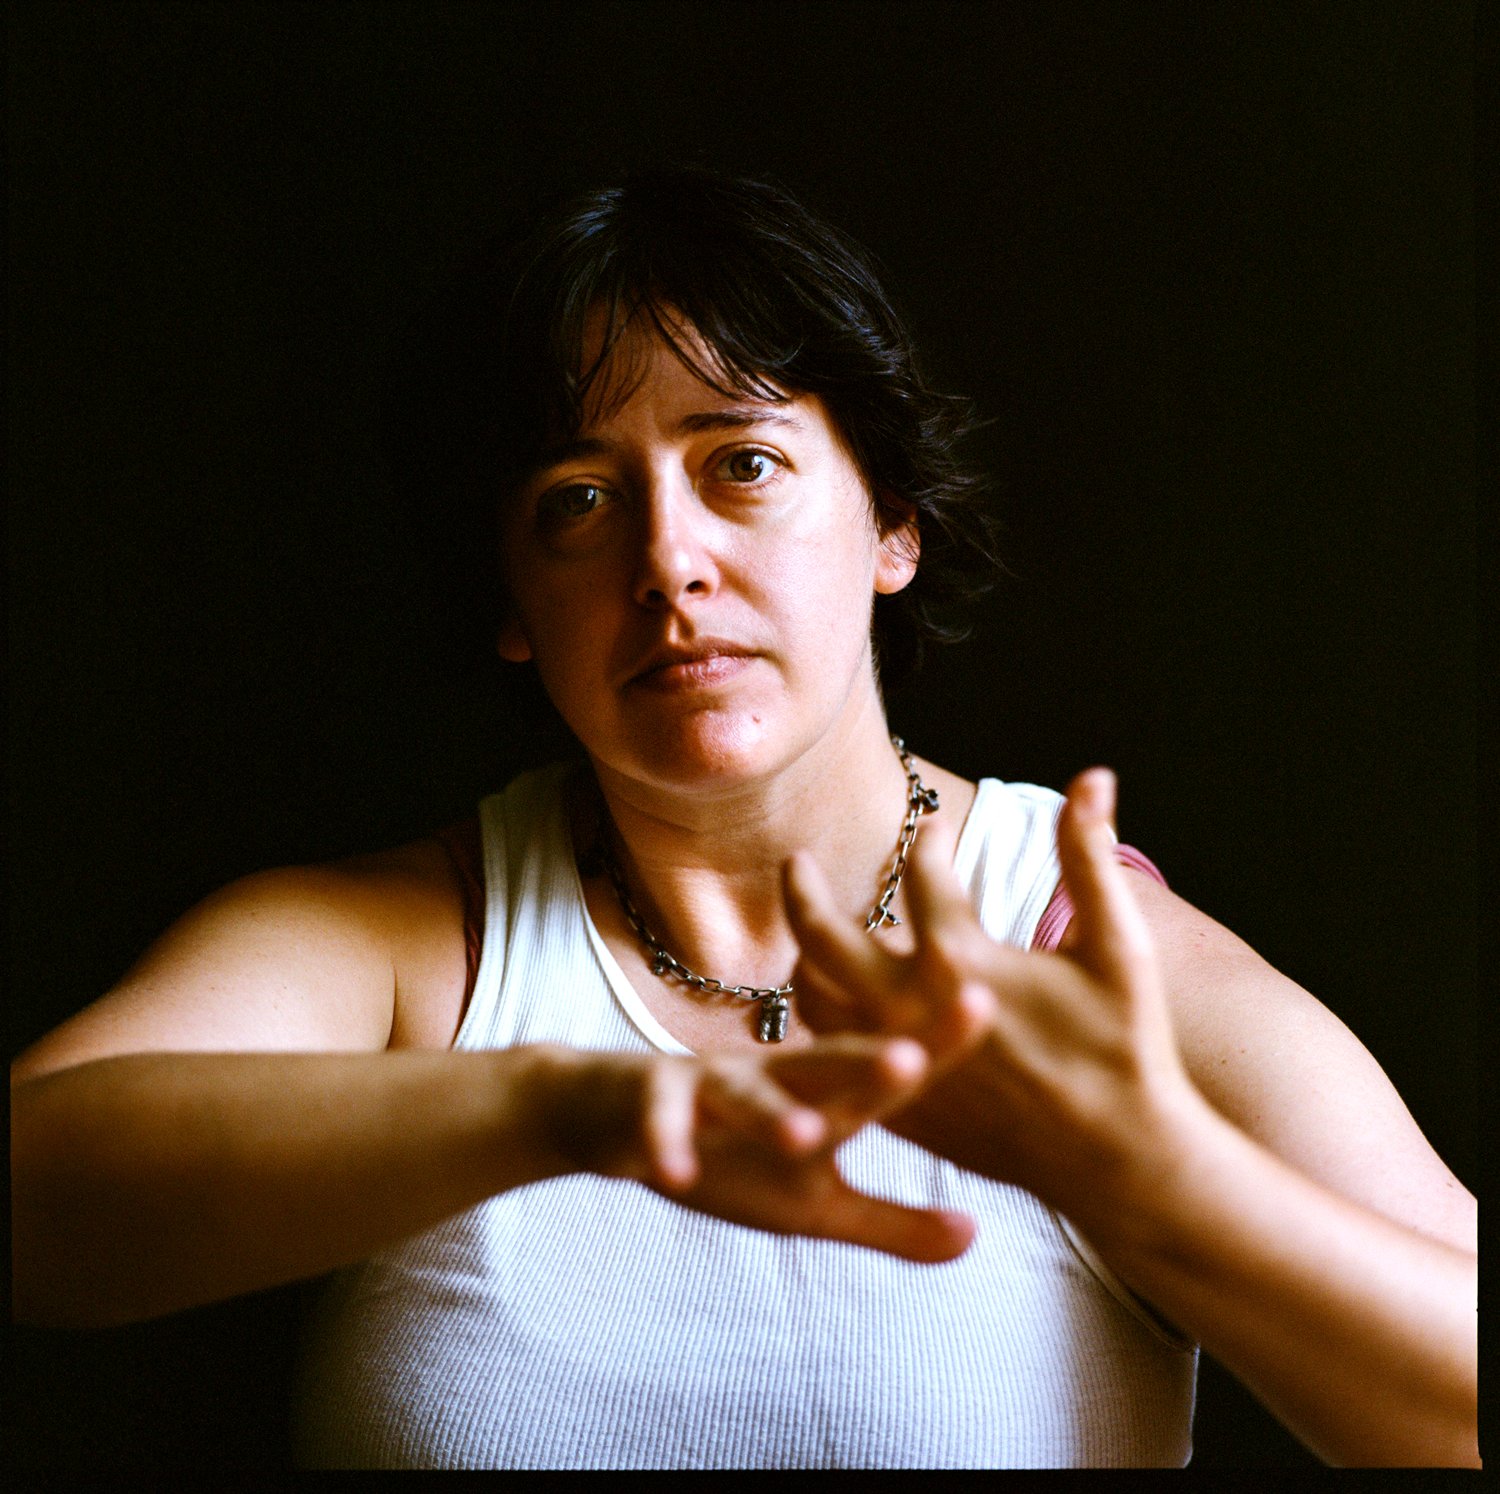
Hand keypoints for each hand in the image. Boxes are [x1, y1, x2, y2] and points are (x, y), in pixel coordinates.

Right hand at [530, 1036, 975, 1263]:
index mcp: (821, 1098)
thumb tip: (976, 1237)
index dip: (936, 1045)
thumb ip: (891, 1221)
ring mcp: (711, 1087)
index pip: (888, 1073)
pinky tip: (674, 1170)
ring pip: (746, 1095)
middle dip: (866, 1061)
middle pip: (826, 1066)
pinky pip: (662, 1124)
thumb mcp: (814, 1203)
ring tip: (805, 1135)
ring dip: (773, 1114)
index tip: (985, 1005)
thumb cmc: (732, 1154)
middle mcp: (773, 1078)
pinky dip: (668, 1142)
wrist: (618, 1116)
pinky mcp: (652, 1102)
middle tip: (913, 1056)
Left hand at [784, 768, 1198, 1214]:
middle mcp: (910, 1006)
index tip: (935, 833)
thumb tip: (1094, 775)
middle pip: (822, 933)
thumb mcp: (1118, 946)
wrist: (1119, 1161)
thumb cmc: (1125, 1048)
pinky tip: (841, 1011)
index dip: (930, 844)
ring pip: (813, 999)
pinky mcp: (897, 1105)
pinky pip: (832, 1057)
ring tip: (814, 942)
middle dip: (801, 890)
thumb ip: (1089, 856)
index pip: (923, 875)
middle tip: (794, 864)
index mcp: (960, 958)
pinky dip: (826, 1024)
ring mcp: (896, 1058)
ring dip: (808, 962)